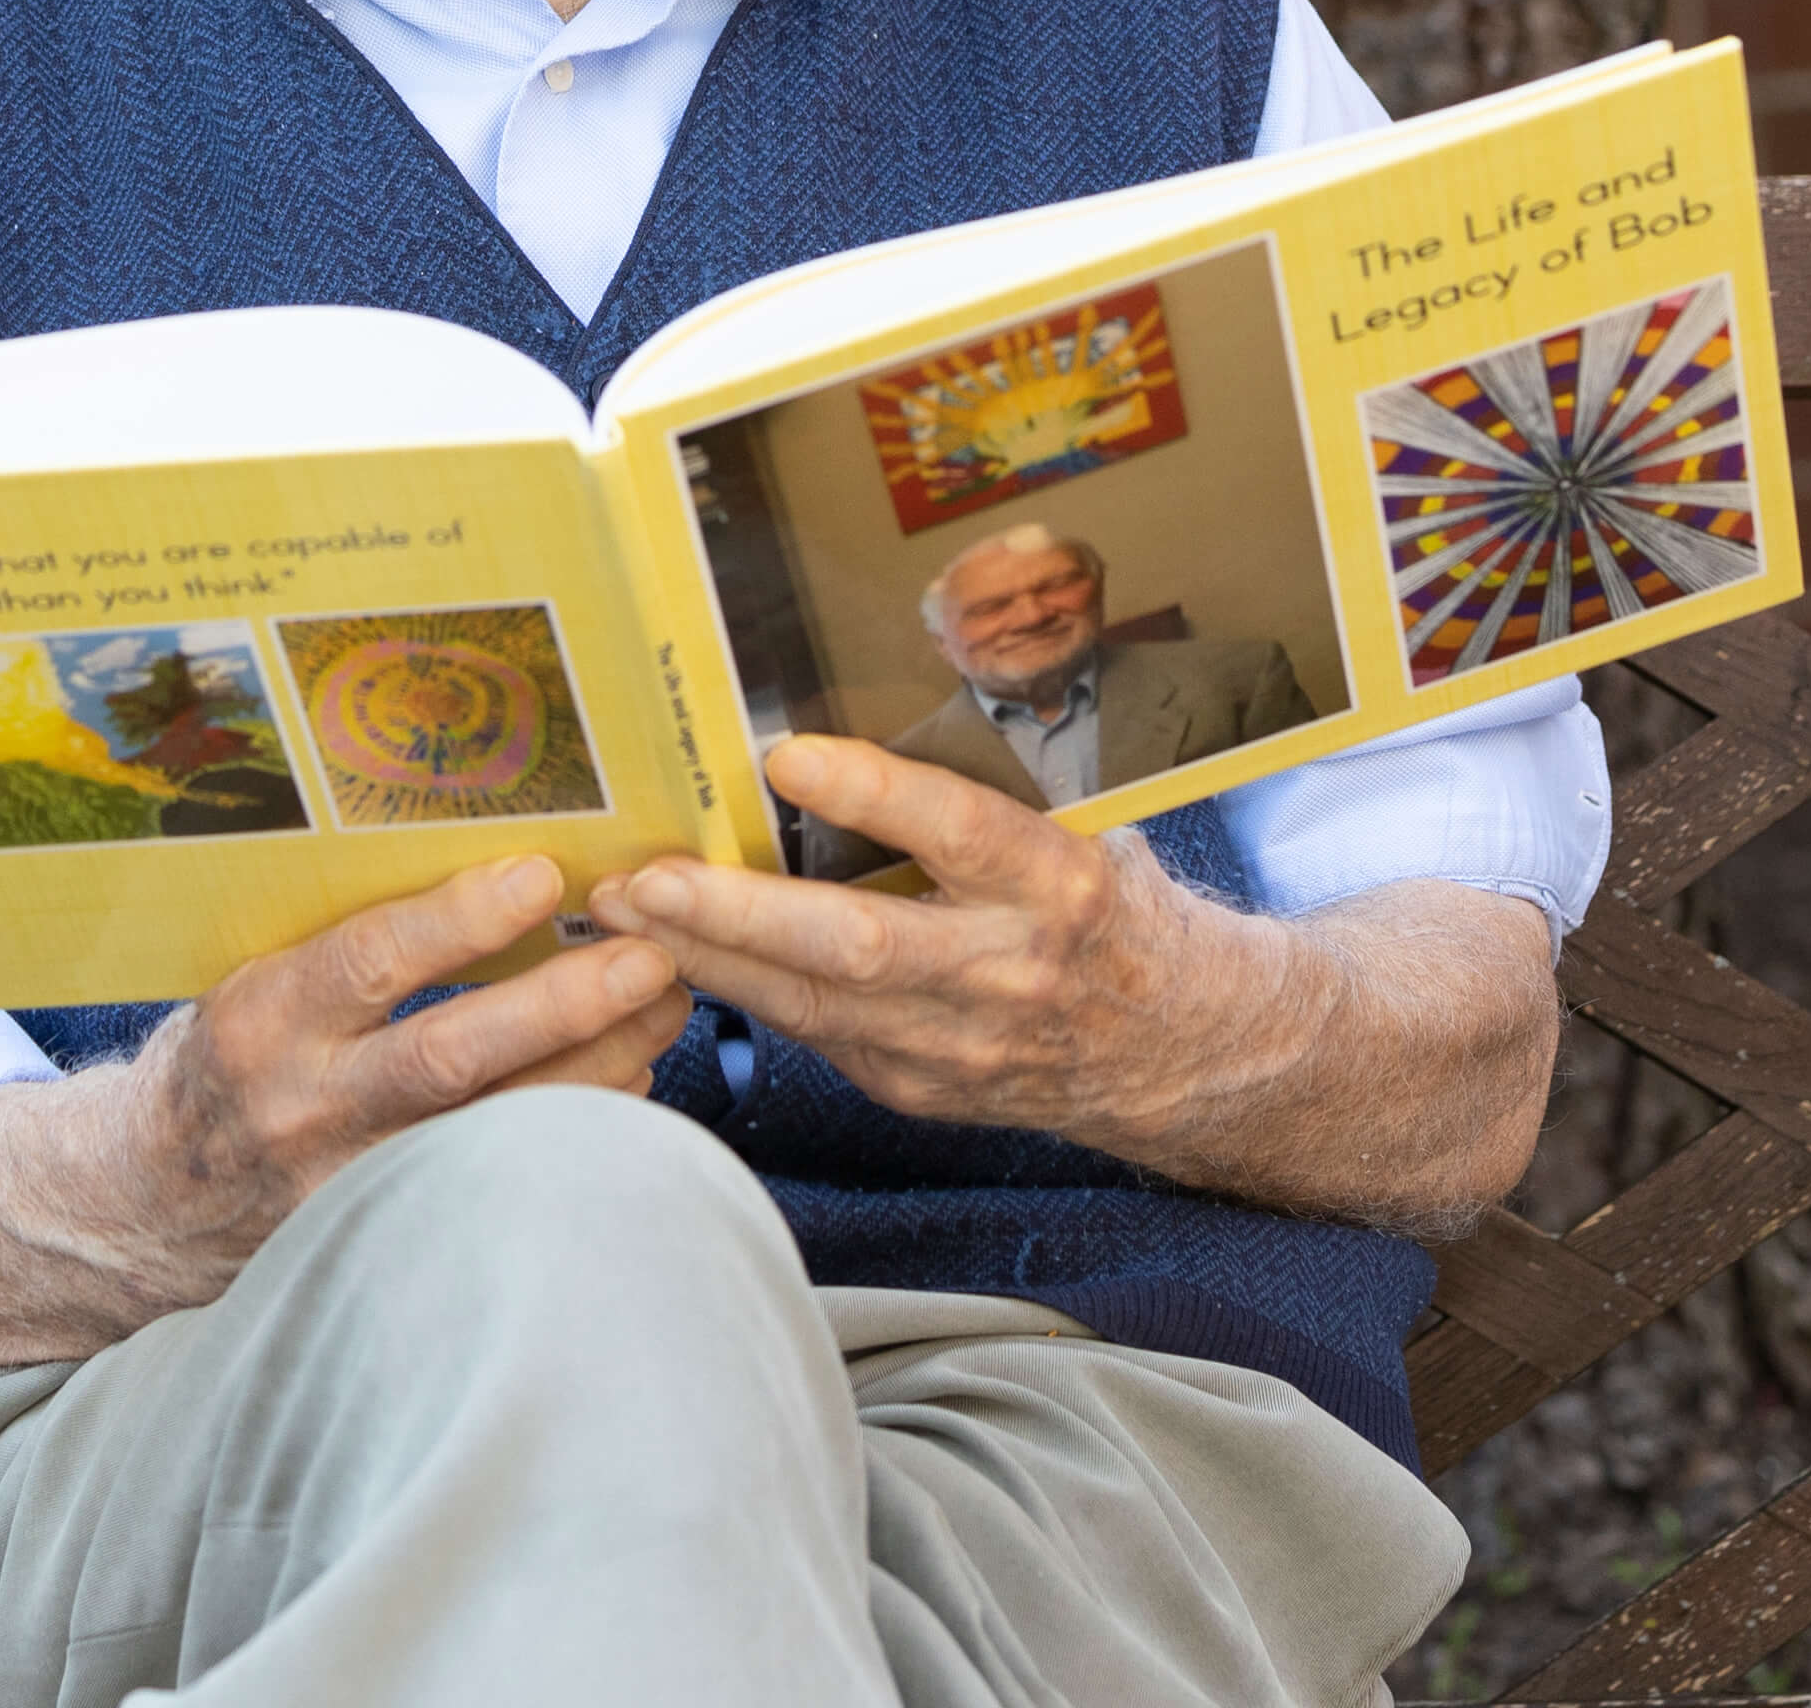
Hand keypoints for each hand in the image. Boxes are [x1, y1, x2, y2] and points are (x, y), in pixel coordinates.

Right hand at [0, 855, 681, 1371]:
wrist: (151, 1201)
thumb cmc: (233, 1058)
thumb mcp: (257, 978)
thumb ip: (352, 940)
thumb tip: (504, 869)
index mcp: (265, 1016)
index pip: (372, 962)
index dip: (464, 920)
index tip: (546, 875)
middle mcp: (305, 1104)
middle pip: (454, 1059)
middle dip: (568, 1005)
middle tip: (654, 956)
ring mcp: (348, 1186)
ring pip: (495, 1132)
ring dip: (599, 1067)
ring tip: (668, 1005)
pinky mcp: (386, 1242)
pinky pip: (501, 1186)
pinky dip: (576, 1133)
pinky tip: (627, 1083)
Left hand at [592, 736, 1246, 1142]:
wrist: (1184, 1053)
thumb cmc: (1118, 915)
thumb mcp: (1088, 834)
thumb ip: (988, 800)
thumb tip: (876, 721)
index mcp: (1062, 888)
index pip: (960, 833)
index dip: (872, 795)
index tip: (786, 757)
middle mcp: (1008, 973)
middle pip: (858, 945)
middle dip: (737, 913)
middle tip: (647, 877)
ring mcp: (958, 1046)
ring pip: (812, 1002)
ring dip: (707, 956)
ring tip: (626, 913)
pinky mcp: (917, 1089)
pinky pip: (813, 1032)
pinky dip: (741, 989)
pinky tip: (677, 953)